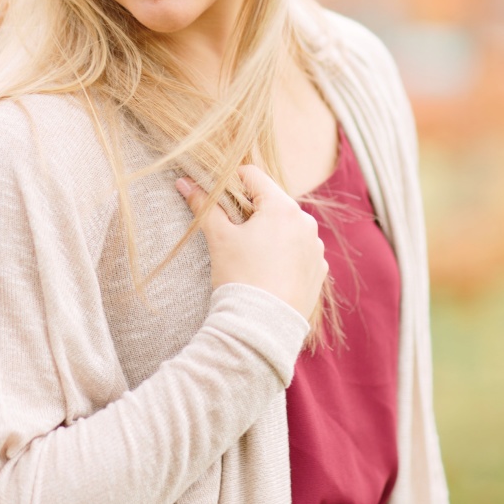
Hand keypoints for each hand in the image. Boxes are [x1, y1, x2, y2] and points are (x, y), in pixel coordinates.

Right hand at [176, 166, 327, 321]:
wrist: (262, 327)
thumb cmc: (239, 277)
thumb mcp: (219, 237)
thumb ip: (204, 205)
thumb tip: (184, 183)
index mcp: (283, 207)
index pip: (253, 176)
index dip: (231, 182)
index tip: (218, 199)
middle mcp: (306, 222)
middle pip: (272, 201)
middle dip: (250, 211)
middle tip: (231, 231)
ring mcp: (316, 248)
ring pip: (287, 226)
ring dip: (269, 232)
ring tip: (250, 256)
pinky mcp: (319, 270)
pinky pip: (299, 251)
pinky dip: (284, 254)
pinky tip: (267, 271)